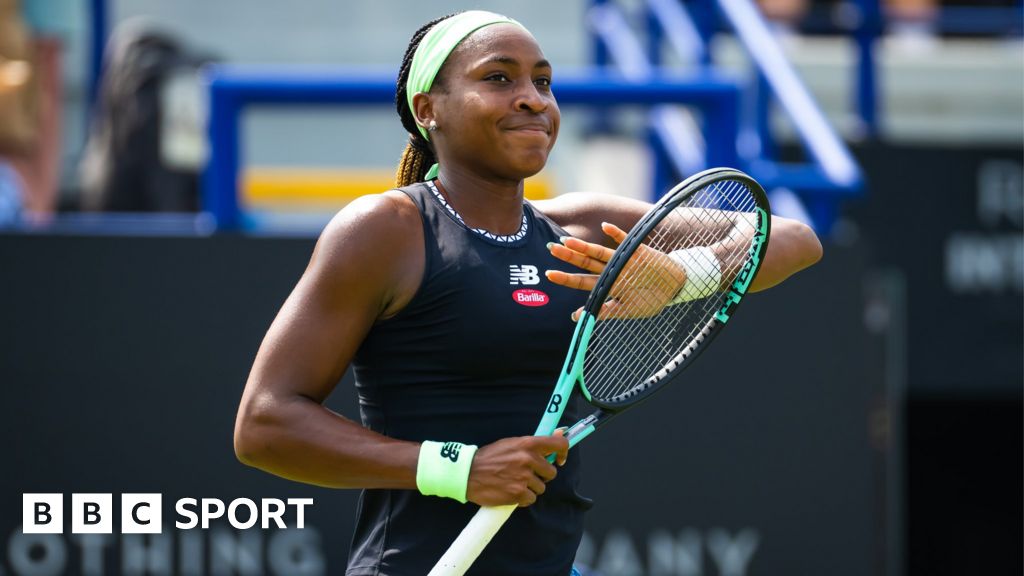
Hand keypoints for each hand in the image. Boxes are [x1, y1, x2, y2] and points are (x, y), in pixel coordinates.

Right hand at [465, 431, 568, 506]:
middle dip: (541, 475)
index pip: (559, 445)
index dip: (563, 453)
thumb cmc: (489, 457)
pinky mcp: (518, 494)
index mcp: (527, 444)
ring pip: (541, 488)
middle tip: (526, 474)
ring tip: (514, 482)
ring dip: (530, 488)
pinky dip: (522, 498)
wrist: (468, 473)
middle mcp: (528, 460)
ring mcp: (524, 478)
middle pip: (551, 473)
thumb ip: (534, 443)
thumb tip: (560, 433)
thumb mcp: (511, 443)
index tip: (559, 459)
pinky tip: (510, 491)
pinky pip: (531, 499)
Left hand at [546, 222, 686, 320]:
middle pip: (586, 263)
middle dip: (569, 256)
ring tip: (568, 240)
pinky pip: (626, 242)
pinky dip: (616, 235)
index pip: (582, 281)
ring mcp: (623, 260)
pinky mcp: (638, 253)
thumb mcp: (626, 310)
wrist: (675, 287)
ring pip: (600, 253)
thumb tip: (576, 317)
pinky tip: (606, 227)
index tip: (549, 274)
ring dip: (585, 247)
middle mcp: (612, 270)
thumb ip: (603, 312)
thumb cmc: (650, 299)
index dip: (566, 278)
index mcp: (607, 284)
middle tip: (551, 248)